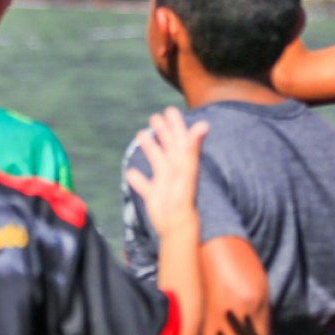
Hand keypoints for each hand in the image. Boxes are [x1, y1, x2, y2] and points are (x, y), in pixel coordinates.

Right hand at [124, 108, 209, 239]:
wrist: (176, 224)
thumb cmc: (182, 196)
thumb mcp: (186, 168)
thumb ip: (191, 147)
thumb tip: (203, 125)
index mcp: (182, 162)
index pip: (179, 139)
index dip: (176, 125)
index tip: (169, 110)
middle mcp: (174, 171)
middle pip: (168, 147)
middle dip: (162, 132)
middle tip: (154, 117)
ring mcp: (164, 183)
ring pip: (156, 162)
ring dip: (150, 148)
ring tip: (140, 135)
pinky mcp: (154, 196)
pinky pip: (145, 185)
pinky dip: (138, 179)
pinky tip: (131, 173)